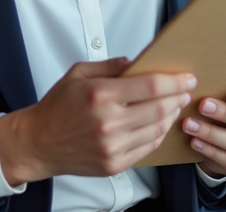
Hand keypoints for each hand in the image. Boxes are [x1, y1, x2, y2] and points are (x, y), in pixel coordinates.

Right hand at [0, 58, 195, 184]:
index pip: (150, 86)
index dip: (174, 81)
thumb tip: (136, 63)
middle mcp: (107, 122)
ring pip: (157, 129)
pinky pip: (147, 147)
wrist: (39, 142)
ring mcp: (112, 146)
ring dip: (171, 115)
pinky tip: (159, 123)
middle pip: (160, 108)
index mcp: (99, 95)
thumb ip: (109, 66)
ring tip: (174, 105)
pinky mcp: (114, 163)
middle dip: (178, 96)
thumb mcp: (77, 74)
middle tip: (185, 89)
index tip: (186, 76)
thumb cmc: (56, 107)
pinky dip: (158, 134)